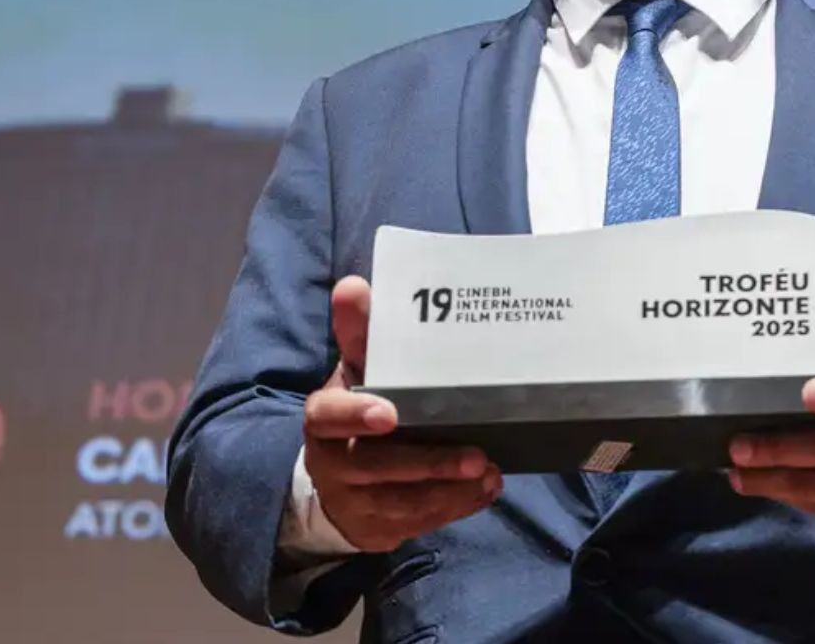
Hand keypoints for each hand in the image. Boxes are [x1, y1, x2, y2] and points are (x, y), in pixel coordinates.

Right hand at [303, 275, 499, 552]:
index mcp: (324, 417)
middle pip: (373, 466)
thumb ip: (362, 333)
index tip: (390, 413)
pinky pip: (414, 523)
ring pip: (400, 502)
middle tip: (476, 457)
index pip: (327, 416)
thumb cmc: (361, 406)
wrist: (342, 476)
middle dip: (428, 463)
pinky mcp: (375, 528)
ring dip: (450, 491)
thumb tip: (353, 286)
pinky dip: (454, 508)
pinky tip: (485, 491)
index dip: (355, 416)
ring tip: (490, 474)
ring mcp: (351, 500)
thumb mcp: (360, 369)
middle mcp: (331, 462)